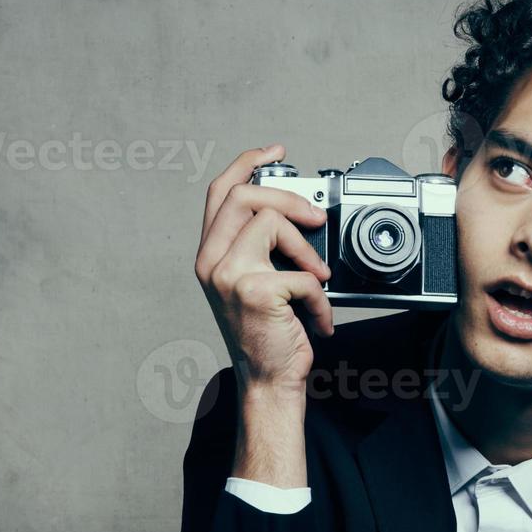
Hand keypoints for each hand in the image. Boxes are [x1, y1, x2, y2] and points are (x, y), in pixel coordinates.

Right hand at [195, 145, 333, 397]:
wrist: (268, 381)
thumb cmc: (268, 335)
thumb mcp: (256, 283)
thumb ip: (262, 248)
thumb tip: (299, 212)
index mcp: (210, 255)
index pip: (219, 191)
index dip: (246, 162)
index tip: (274, 150)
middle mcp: (211, 262)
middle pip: (244, 194)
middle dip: (288, 196)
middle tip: (316, 217)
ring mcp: (229, 276)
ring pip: (273, 224)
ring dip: (308, 251)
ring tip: (317, 279)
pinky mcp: (255, 292)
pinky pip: (302, 273)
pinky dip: (321, 298)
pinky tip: (318, 319)